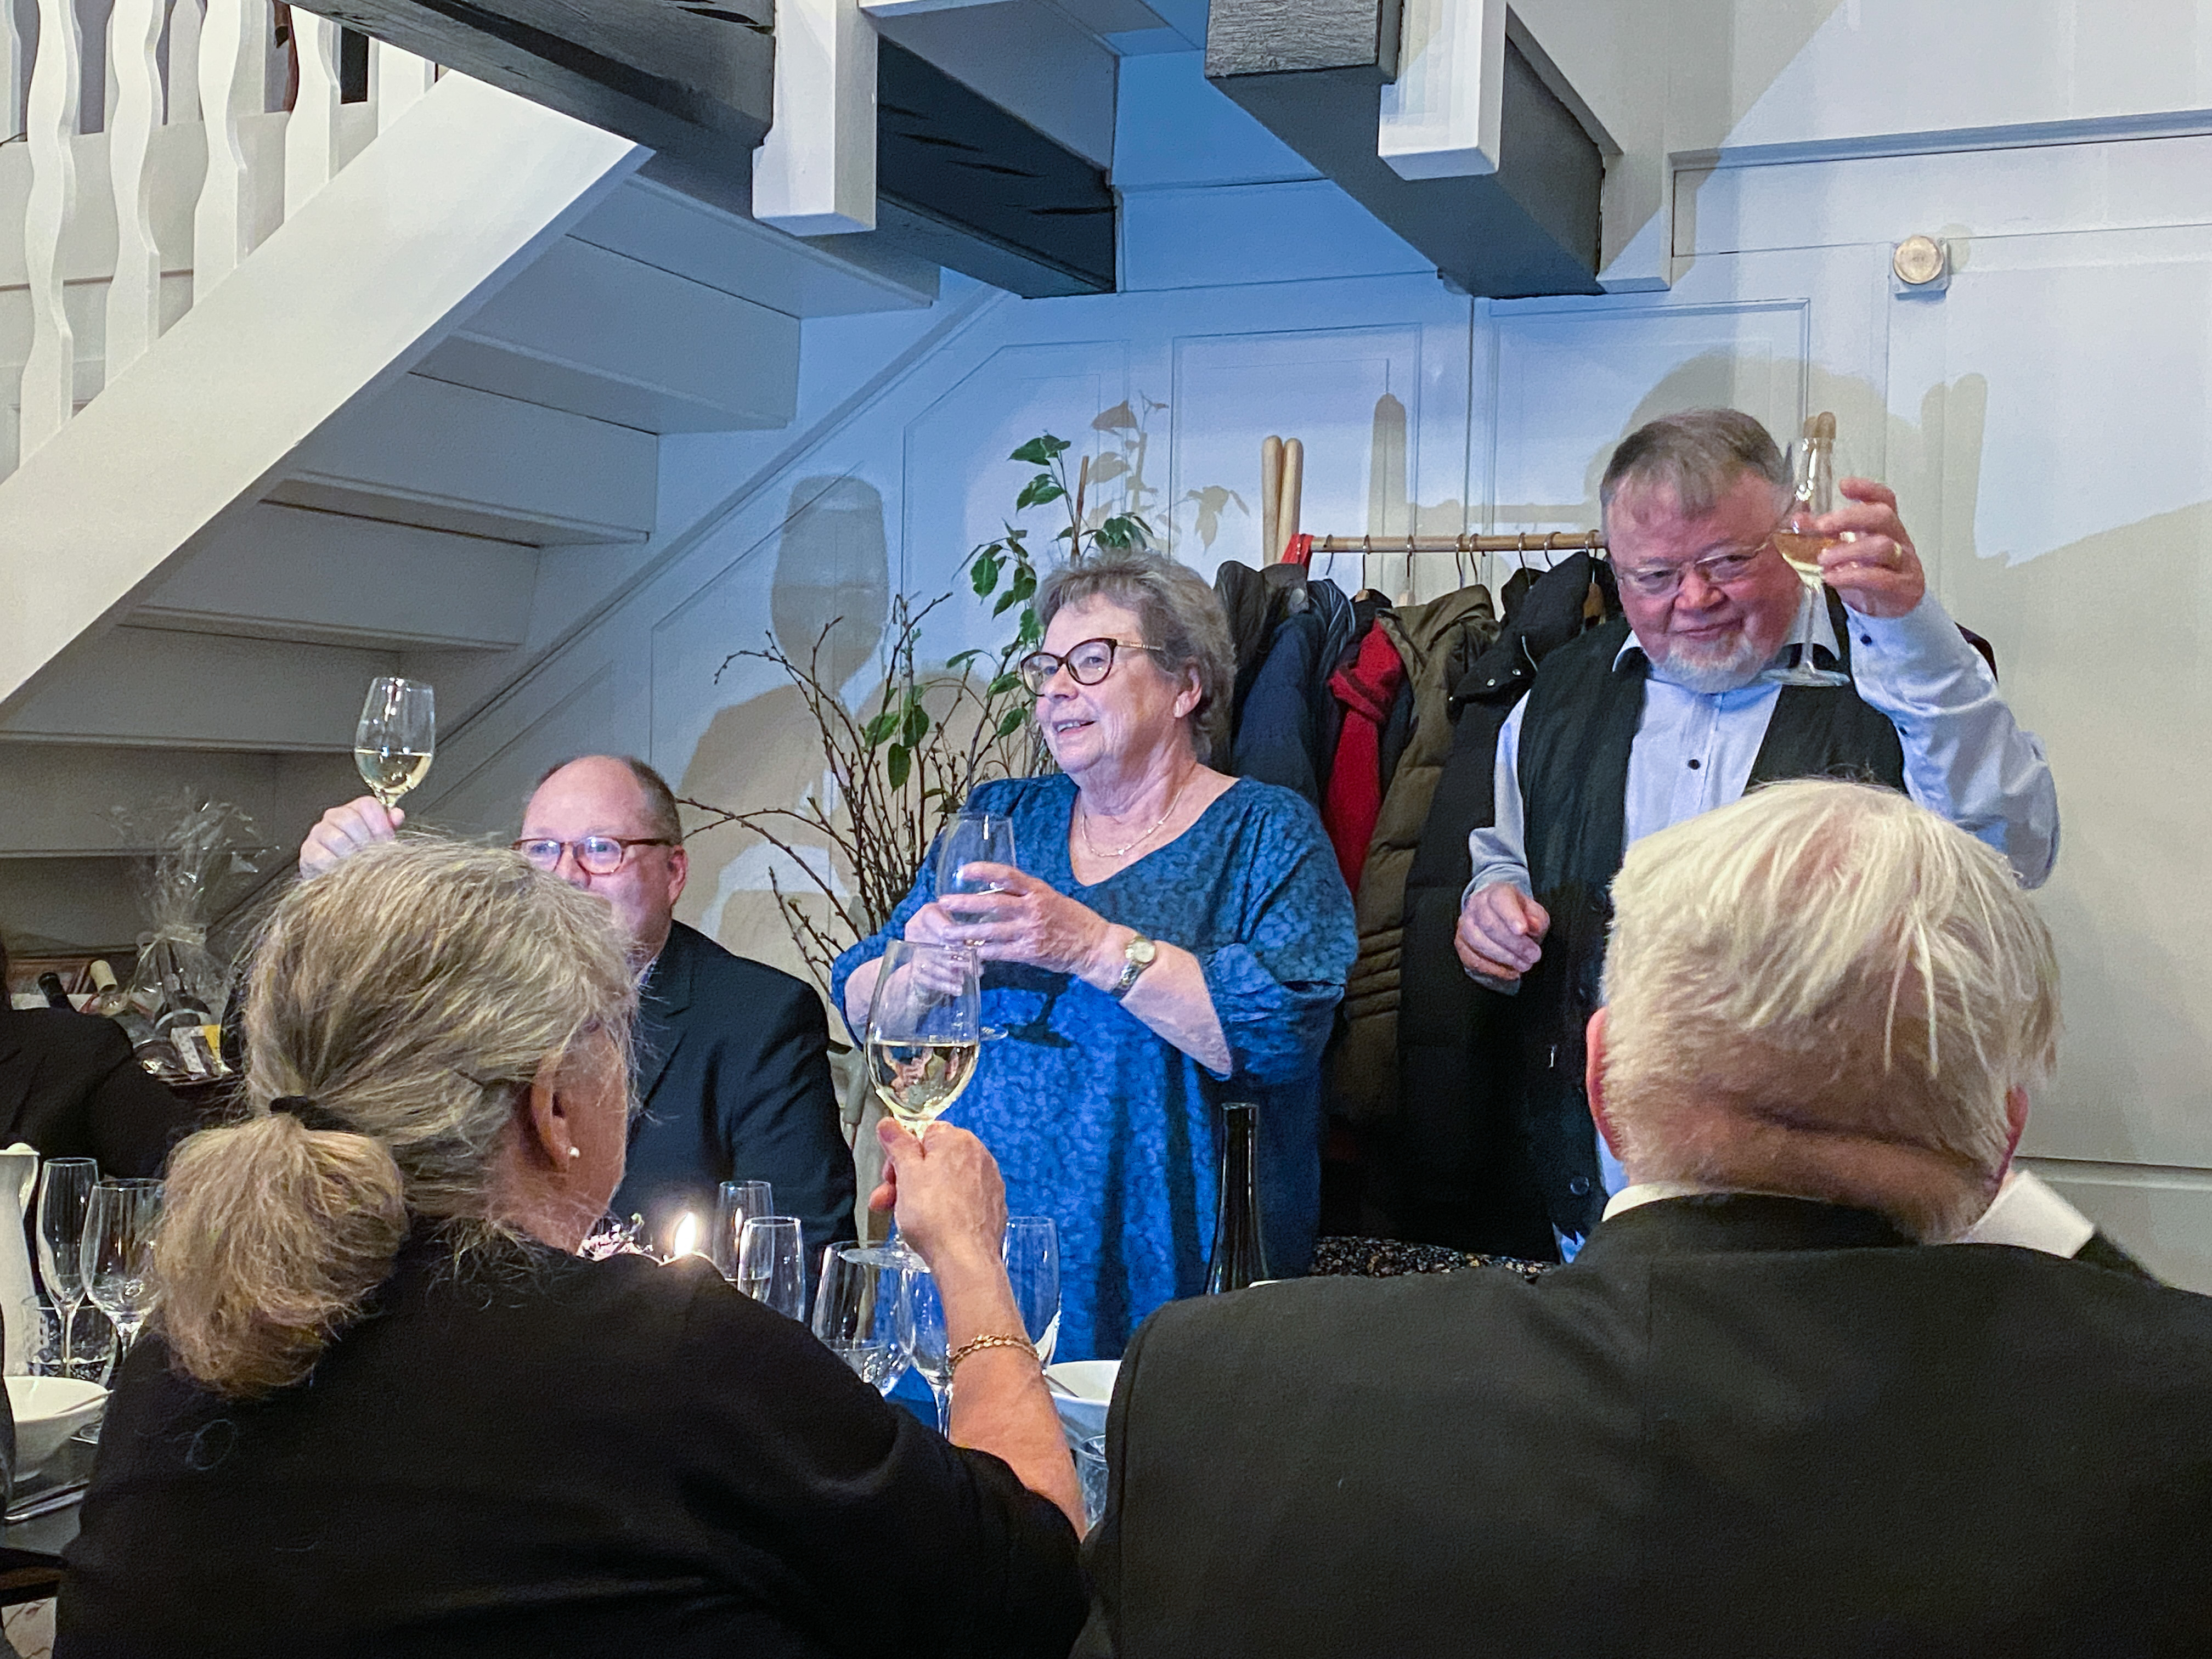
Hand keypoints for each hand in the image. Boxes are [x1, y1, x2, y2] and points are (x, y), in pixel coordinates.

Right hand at [298, 796, 402, 875]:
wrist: (338, 882)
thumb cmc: (361, 859)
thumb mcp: (379, 843)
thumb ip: (388, 827)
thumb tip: (397, 815)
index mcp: (354, 811)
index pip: (367, 805)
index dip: (379, 825)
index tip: (385, 840)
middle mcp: (334, 817)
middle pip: (351, 819)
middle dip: (365, 842)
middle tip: (371, 857)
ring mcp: (318, 832)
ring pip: (337, 838)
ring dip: (351, 856)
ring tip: (358, 867)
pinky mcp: (308, 852)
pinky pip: (321, 856)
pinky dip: (335, 867)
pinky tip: (342, 872)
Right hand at [869, 1121, 1006, 1275]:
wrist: (964, 1259)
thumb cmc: (935, 1217)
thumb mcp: (906, 1174)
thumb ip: (898, 1144)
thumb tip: (889, 1125)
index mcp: (957, 1140)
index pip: (923, 1134)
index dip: (900, 1156)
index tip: (889, 1176)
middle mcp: (978, 1156)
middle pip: (933, 1160)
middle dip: (906, 1179)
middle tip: (888, 1200)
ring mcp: (988, 1183)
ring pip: (945, 1182)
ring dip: (921, 1196)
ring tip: (903, 1218)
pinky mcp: (991, 1207)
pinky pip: (961, 1200)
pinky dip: (945, 1209)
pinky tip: (932, 1226)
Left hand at [908, 865, 1113, 979]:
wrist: (1094, 946)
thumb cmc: (1073, 920)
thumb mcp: (1052, 898)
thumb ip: (1026, 895)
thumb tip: (996, 890)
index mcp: (1039, 891)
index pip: (1007, 875)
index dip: (984, 871)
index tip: (963, 871)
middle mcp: (1033, 909)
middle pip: (993, 903)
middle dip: (965, 903)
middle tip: (944, 902)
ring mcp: (1030, 932)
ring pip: (991, 931)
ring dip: (965, 932)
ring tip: (946, 933)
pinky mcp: (1030, 953)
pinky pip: (1000, 952)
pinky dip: (982, 952)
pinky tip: (967, 952)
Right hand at [1455, 882, 1548, 980]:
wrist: (1500, 917)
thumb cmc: (1518, 915)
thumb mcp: (1535, 913)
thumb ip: (1537, 919)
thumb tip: (1533, 926)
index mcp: (1496, 893)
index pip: (1500, 900)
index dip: (1511, 916)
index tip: (1522, 931)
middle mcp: (1476, 906)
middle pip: (1489, 924)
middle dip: (1513, 944)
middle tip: (1532, 956)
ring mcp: (1465, 924)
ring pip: (1478, 942)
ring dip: (1503, 957)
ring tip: (1523, 965)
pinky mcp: (1461, 943)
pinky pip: (1471, 958)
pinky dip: (1492, 968)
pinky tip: (1509, 971)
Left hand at [1814, 478, 1925, 618]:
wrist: (1890, 609)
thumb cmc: (1867, 573)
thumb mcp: (1846, 550)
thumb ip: (1824, 535)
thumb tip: (1797, 521)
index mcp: (1885, 526)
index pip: (1884, 499)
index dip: (1867, 489)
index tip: (1843, 485)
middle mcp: (1898, 539)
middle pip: (1882, 516)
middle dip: (1850, 518)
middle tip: (1822, 526)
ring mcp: (1904, 563)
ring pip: (1882, 547)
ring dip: (1848, 551)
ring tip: (1823, 560)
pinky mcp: (1902, 588)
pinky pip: (1880, 578)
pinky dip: (1852, 577)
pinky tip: (1832, 578)